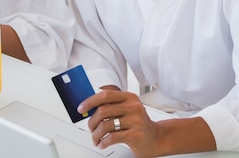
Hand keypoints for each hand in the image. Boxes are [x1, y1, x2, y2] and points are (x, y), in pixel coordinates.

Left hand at [78, 89, 215, 157]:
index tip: (81, 108)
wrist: (157, 138)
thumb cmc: (139, 124)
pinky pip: (112, 138)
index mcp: (129, 97)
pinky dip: (104, 142)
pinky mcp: (135, 134)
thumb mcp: (128, 110)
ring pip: (106, 125)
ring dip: (96, 134)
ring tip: (96, 139)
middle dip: (92, 122)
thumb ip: (112, 106)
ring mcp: (135, 120)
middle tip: (90, 128)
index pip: (105, 95)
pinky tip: (103, 144)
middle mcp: (133, 107)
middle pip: (103, 110)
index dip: (90, 101)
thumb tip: (89, 108)